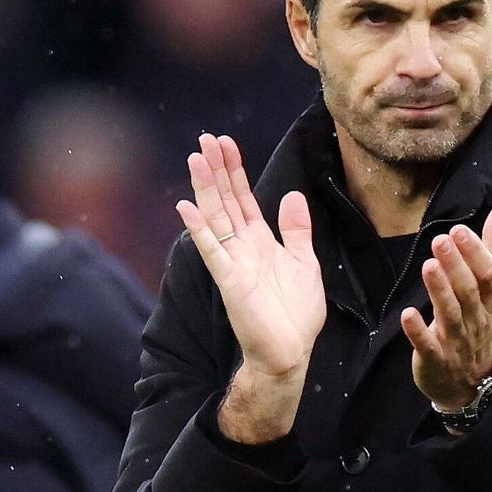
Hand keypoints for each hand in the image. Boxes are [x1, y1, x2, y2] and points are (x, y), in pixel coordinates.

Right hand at [176, 134, 325, 440]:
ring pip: (216, 217)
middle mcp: (242, 246)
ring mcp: (233, 262)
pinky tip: (187, 207)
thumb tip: (292, 195)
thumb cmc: (296, 313)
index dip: (234, 170)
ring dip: (205, 188)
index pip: (243, 197)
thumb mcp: (305, 262)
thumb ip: (296, 230)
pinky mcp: (230, 280)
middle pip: (226, 200)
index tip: (224, 143)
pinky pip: (213, 250)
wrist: (291, 352)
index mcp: (260, 240)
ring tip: (195, 159)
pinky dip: (200, 229)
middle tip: (205, 139)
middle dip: (216, 169)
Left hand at [401, 199, 491, 410]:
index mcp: (488, 300)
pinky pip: (428, 346)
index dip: (474, 253)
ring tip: (428, 266)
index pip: (487, 275)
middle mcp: (475, 319)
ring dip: (439, 291)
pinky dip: (418, 331)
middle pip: (468, 292)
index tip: (459, 230)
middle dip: (456, 265)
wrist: (469, 382)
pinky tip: (406, 314)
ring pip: (450, 315)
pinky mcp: (435, 359)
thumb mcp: (489, 285)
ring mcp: (456, 341)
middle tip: (440, 240)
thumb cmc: (477, 321)